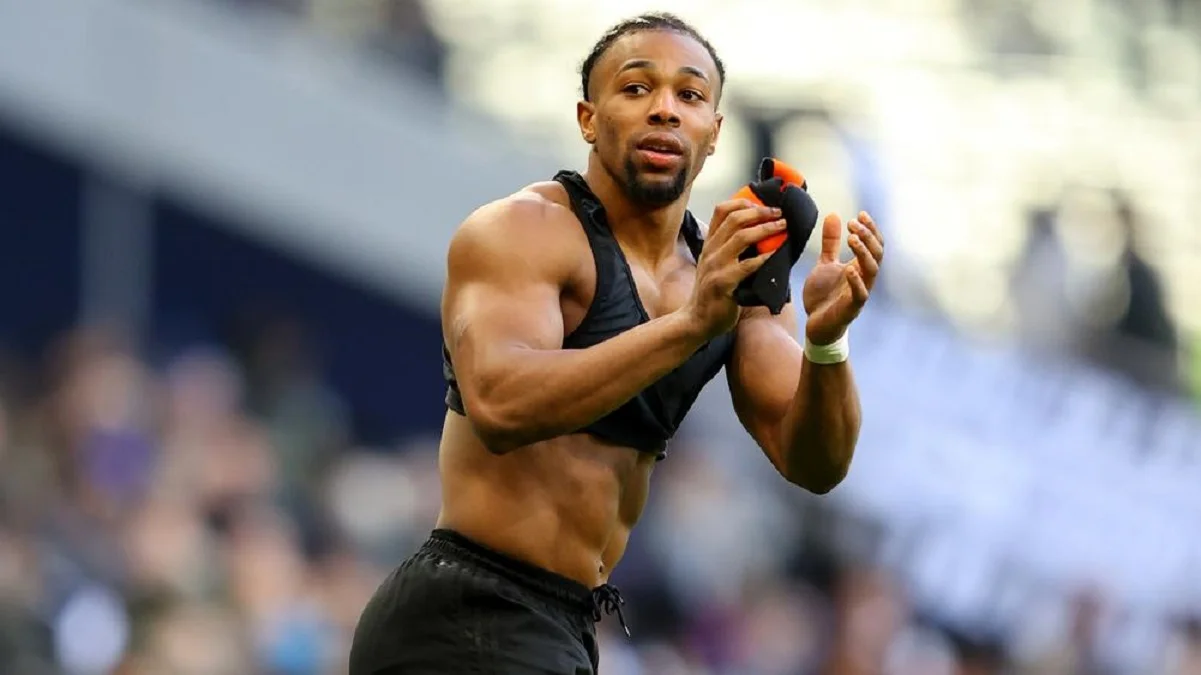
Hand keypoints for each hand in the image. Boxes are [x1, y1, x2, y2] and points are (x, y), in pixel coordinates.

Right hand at [686, 199, 787, 338]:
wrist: (698, 320)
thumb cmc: (712, 293)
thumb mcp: (714, 265)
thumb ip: (728, 249)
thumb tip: (757, 234)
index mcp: (709, 244)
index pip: (721, 211)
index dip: (742, 202)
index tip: (761, 203)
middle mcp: (711, 250)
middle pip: (735, 219)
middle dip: (760, 212)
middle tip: (778, 212)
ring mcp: (715, 266)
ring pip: (741, 237)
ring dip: (766, 229)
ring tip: (782, 226)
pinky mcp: (723, 283)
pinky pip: (747, 265)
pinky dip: (764, 257)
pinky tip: (776, 253)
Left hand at [802, 211, 883, 344]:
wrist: (816, 325)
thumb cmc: (824, 296)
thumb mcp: (825, 264)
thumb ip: (830, 243)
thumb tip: (834, 215)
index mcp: (859, 267)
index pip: (874, 245)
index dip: (871, 229)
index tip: (860, 214)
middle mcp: (864, 279)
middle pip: (877, 254)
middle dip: (868, 237)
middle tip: (853, 223)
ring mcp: (859, 293)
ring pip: (871, 271)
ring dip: (864, 253)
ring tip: (852, 238)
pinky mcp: (850, 309)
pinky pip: (860, 295)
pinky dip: (856, 281)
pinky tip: (848, 268)